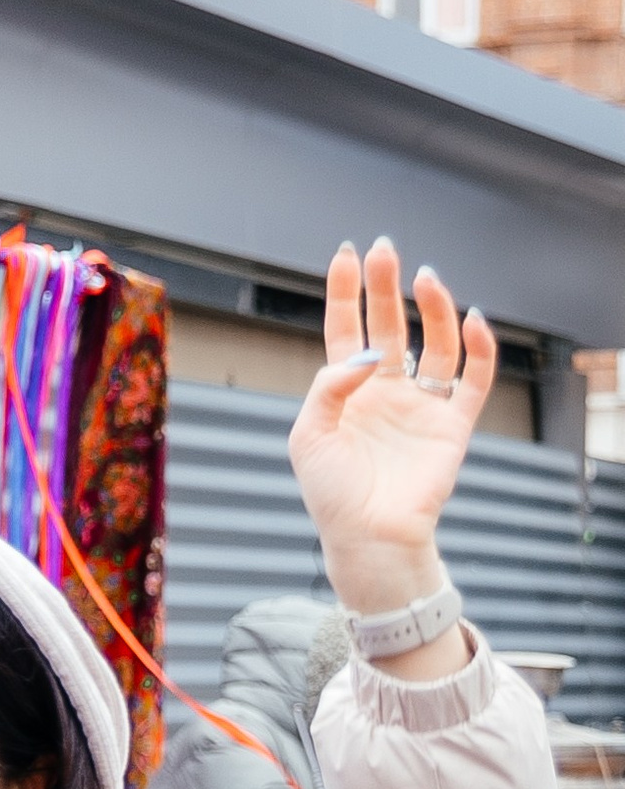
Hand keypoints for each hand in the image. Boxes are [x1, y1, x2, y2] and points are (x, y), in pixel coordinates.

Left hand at [289, 240, 492, 668]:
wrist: (368, 538)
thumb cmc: (331, 494)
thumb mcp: (309, 435)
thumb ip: (328, 387)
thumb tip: (367, 354)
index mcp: (346, 393)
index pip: (346, 330)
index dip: (346, 292)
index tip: (347, 255)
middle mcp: (385, 392)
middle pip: (390, 325)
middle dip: (387, 287)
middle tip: (387, 250)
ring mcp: (421, 406)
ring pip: (436, 343)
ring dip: (434, 308)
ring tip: (426, 279)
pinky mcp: (452, 425)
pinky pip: (474, 378)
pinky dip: (479, 348)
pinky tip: (471, 320)